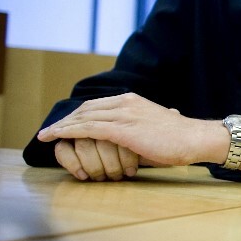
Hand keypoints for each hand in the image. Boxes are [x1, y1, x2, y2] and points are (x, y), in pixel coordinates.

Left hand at [37, 93, 224, 175]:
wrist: (195, 138)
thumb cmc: (180, 138)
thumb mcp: (156, 127)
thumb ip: (141, 128)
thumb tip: (139, 137)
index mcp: (133, 101)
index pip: (97, 105)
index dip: (78, 115)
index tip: (65, 124)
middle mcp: (126, 103)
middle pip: (86, 109)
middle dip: (66, 120)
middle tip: (49, 131)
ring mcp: (124, 115)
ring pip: (84, 118)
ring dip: (62, 126)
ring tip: (45, 136)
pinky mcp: (123, 130)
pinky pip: (89, 129)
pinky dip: (69, 132)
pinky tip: (56, 137)